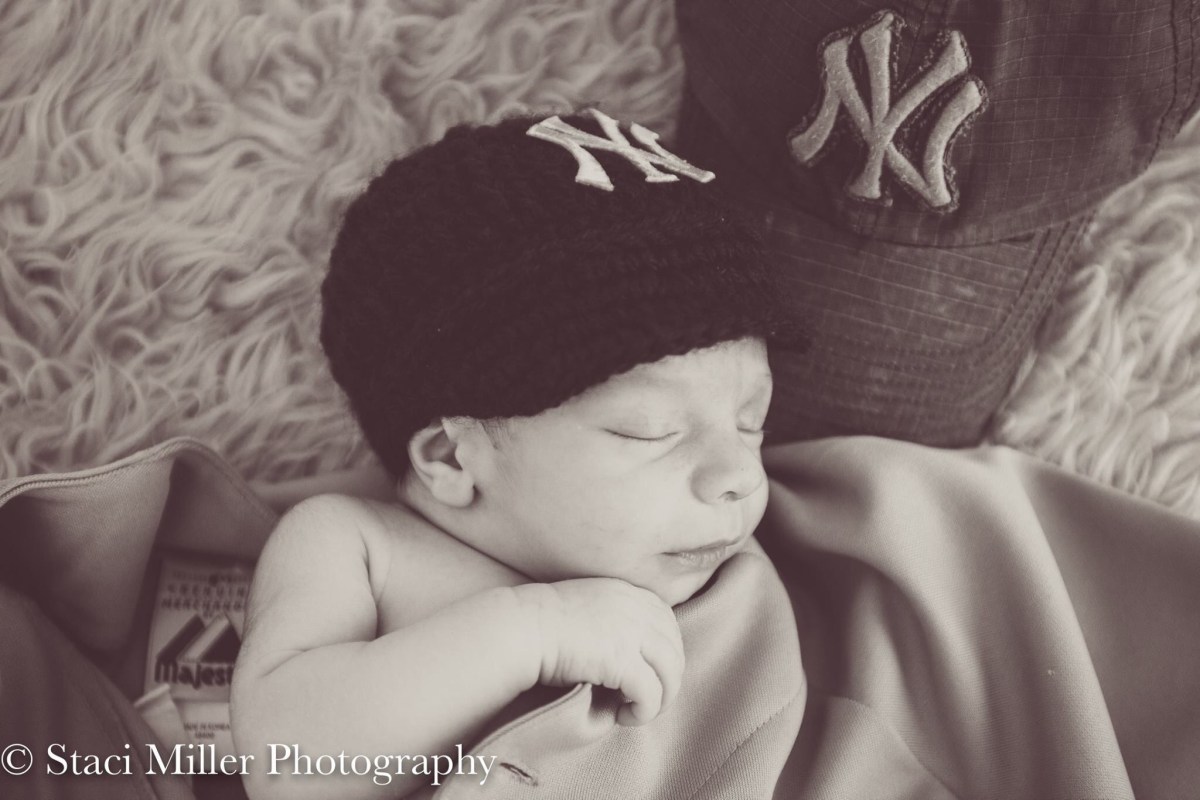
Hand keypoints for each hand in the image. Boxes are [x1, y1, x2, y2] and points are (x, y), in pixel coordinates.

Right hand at [514, 578, 684, 725]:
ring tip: (637, 711)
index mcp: (628, 592)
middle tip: (646, 701)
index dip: (665, 653)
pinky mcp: (621, 660)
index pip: (668, 623)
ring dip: (661, 699)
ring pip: (670, 674)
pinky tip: (624, 716)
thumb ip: (614, 622)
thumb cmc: (542, 623)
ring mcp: (631, 632)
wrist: (520, 628)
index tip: (649, 673)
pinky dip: (644, 711)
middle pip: (675, 650)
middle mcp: (635, 608)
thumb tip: (633, 660)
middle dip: (668, 680)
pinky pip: (651, 694)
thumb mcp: (589, 608)